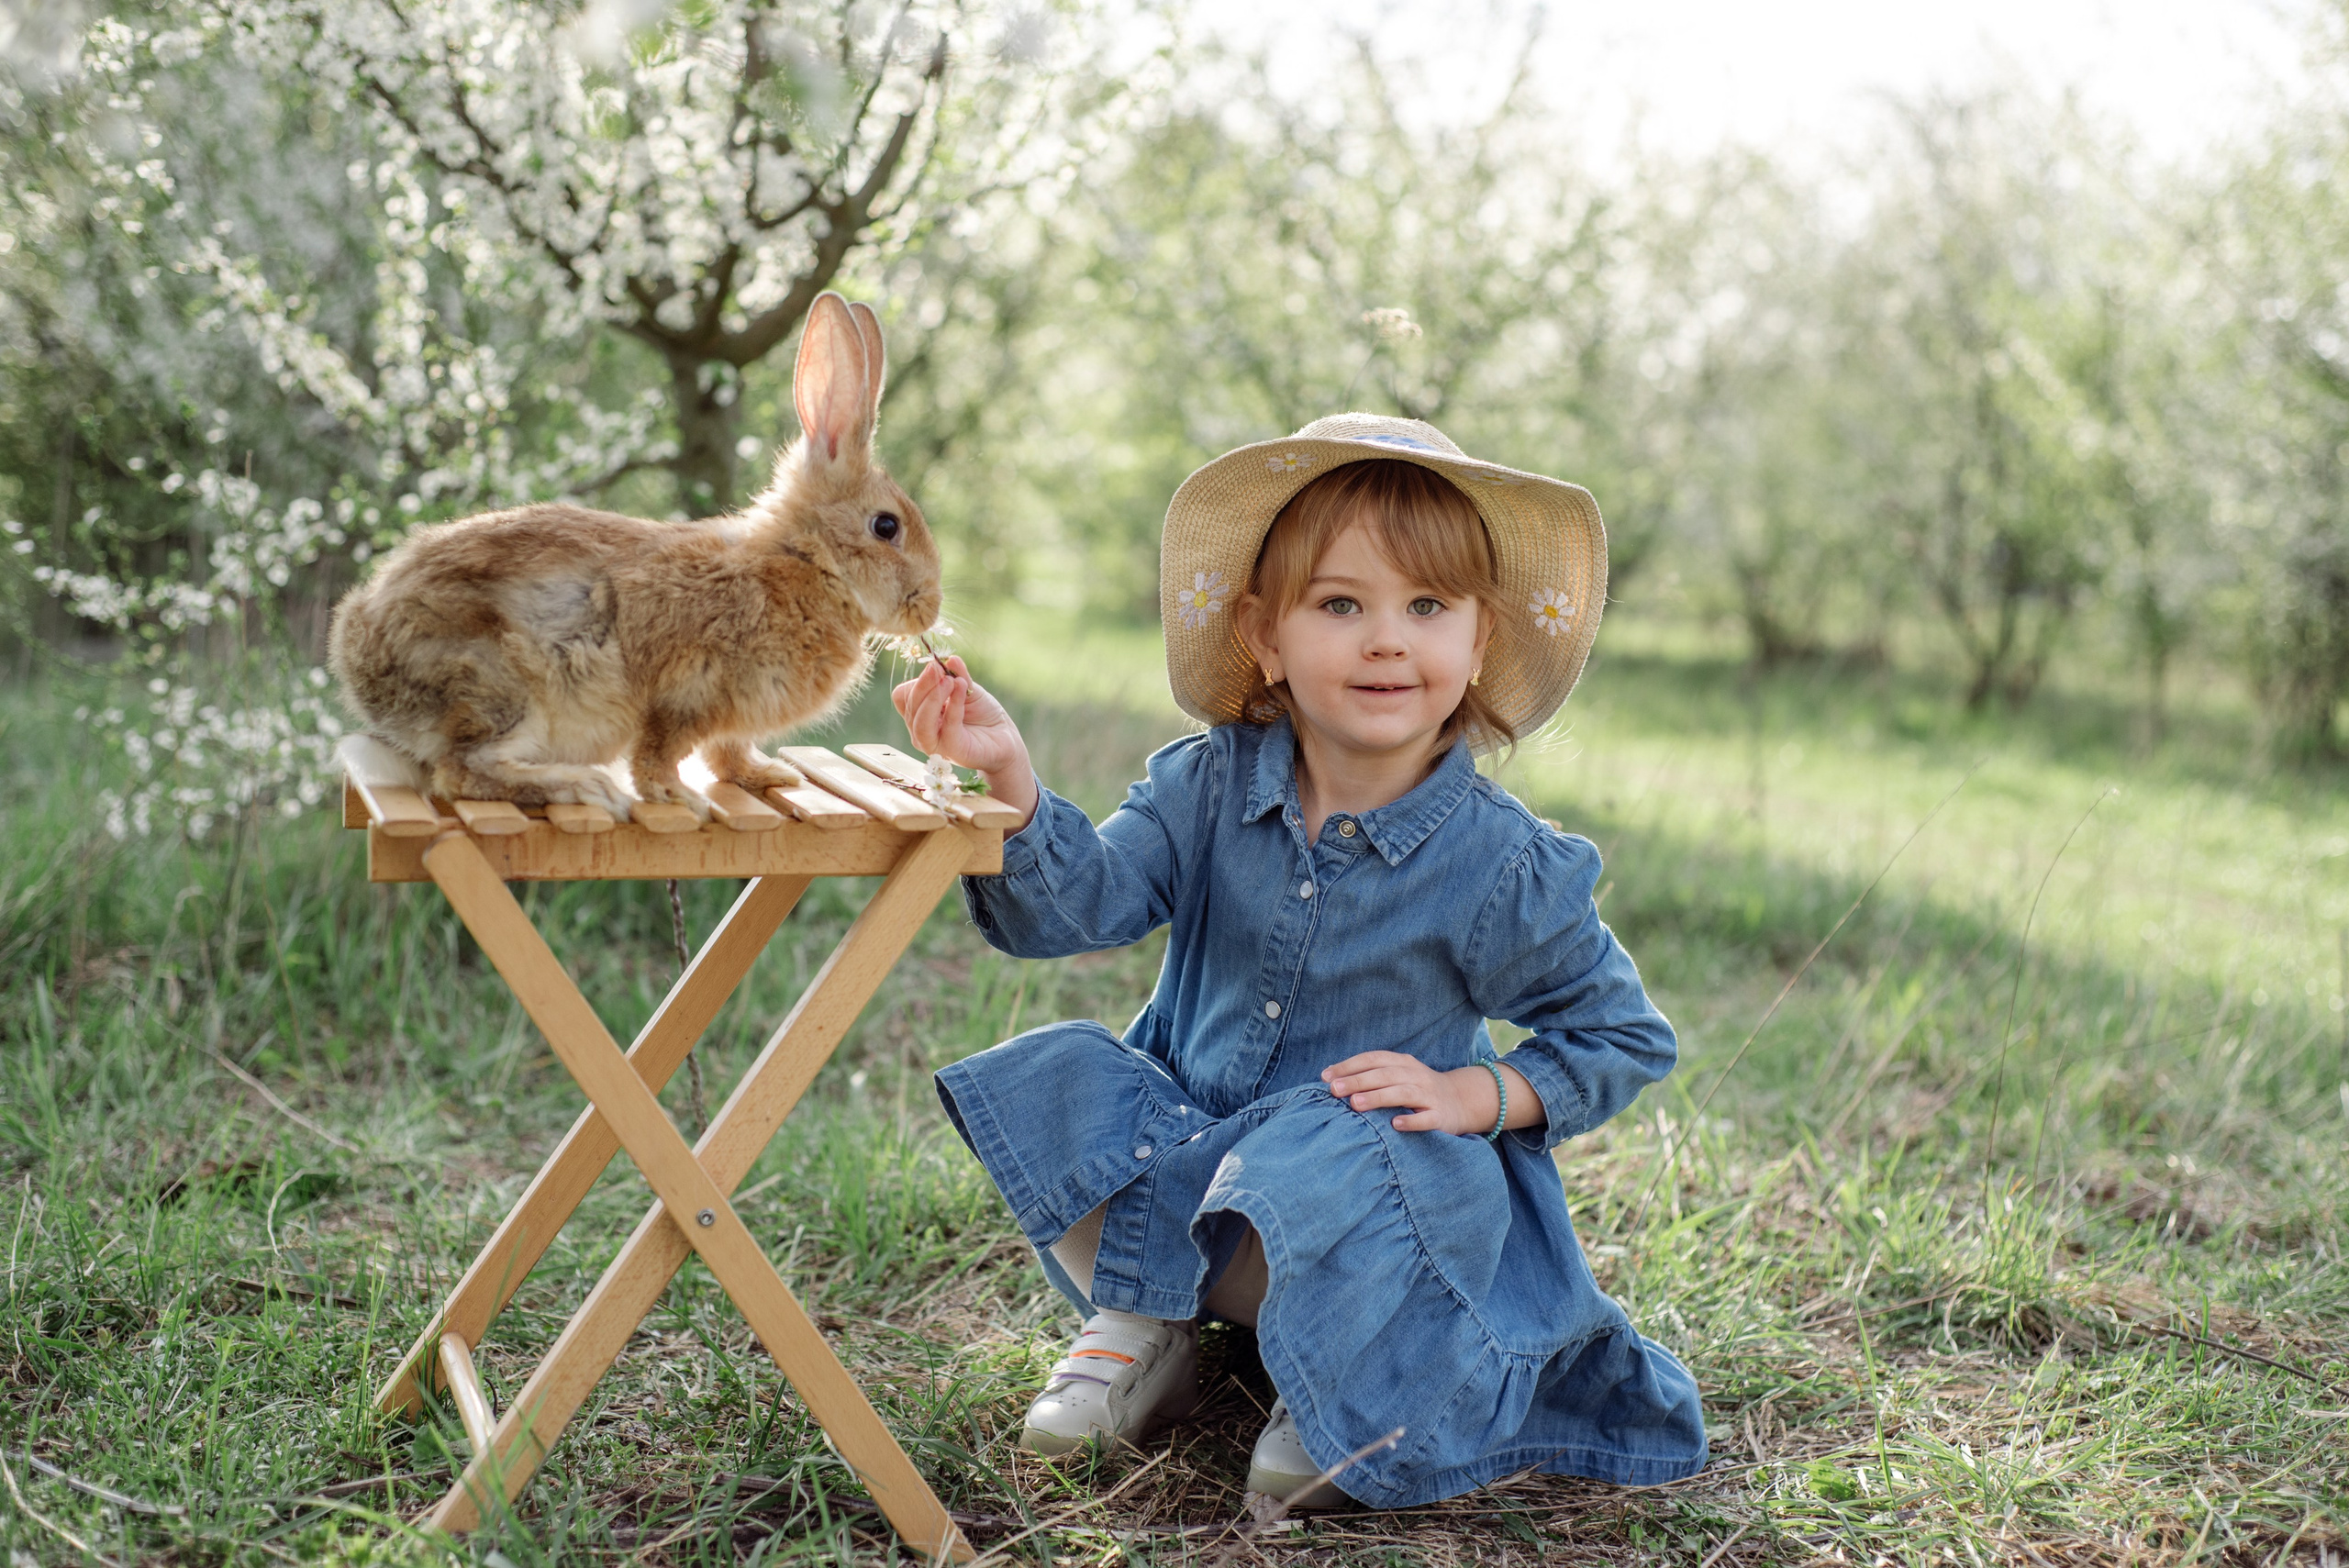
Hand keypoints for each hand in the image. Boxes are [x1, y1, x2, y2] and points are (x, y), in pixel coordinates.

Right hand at [891, 655, 1038, 824]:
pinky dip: (953, 705)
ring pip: (921, 721)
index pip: (903, 696)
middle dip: (924, 684)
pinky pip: (947, 727)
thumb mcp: (968, 688)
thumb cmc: (982, 714)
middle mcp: (920, 730)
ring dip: (933, 697)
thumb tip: (949, 659)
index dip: (917, 681)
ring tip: (950, 680)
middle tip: (938, 668)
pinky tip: (961, 689)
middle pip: (910, 705)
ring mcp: (933, 743)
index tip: (936, 666)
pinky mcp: (952, 750)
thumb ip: (957, 675)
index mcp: (919, 713)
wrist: (1004, 737)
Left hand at [1322, 1050, 1541, 1135]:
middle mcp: (1415, 1075)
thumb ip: (1370, 1075)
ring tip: (1355, 1104)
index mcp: (1402, 1063)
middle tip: (1334, 1090)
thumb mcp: (1397, 1075)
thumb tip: (1331, 1078)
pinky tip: (1394, 1124)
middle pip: (1384, 1075)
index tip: (1326, 1077)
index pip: (1373, 1059)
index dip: (1349, 1066)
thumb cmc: (1416, 1089)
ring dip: (1378, 1097)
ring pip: (1403, 1093)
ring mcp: (1429, 1095)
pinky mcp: (1440, 1116)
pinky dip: (1411, 1121)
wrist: (1460, 1101)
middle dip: (1357, 1081)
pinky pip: (1426, 1118)